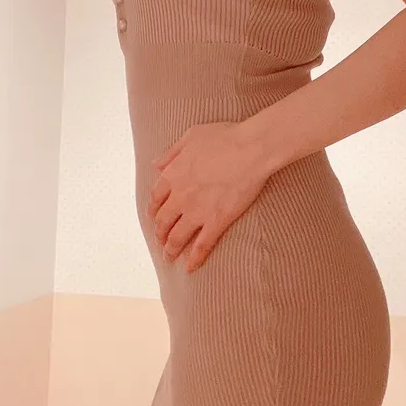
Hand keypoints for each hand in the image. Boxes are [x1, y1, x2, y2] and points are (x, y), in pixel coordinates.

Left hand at [147, 121, 272, 272]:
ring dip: (170, 250)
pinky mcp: (217, 221)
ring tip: (169, 258)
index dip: (154, 211)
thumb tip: (156, 164)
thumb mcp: (191, 136)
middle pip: (163, 221)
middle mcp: (180, 196)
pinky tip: (190, 268)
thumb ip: (171, 153)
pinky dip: (194, 259)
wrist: (251, 148)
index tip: (155, 217)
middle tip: (161, 241)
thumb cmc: (225, 137)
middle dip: (159, 234)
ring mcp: (197, 211)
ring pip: (177, 237)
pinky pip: (201, 245)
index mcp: (173, 175)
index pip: (156, 199)